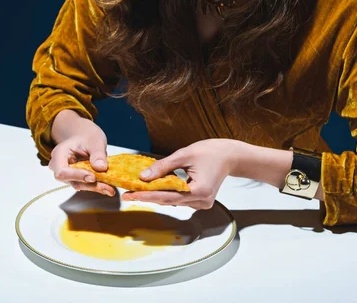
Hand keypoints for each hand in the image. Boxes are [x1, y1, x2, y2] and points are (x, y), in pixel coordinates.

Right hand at [48, 117, 115, 196]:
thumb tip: (100, 167)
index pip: (62, 171)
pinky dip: (97, 186)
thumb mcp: (95, 141)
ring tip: (110, 189)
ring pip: (80, 185)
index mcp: (59, 154)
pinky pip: (86, 184)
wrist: (85, 136)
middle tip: (107, 187)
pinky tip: (108, 187)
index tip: (92, 177)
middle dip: (90, 185)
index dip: (77, 176)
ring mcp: (68, 174)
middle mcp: (60, 167)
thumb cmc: (87, 136)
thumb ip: (97, 154)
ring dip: (95, 188)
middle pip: (72, 181)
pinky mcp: (78, 179)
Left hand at [122, 139, 244, 208]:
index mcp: (199, 191)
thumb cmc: (210, 152)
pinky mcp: (201, 201)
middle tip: (127, 194)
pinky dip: (167, 194)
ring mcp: (202, 204)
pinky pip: (179, 200)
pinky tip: (154, 189)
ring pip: (173, 202)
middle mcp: (202, 201)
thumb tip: (143, 177)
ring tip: (137, 191)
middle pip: (169, 201)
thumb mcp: (184, 155)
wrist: (229, 155)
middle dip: (147, 197)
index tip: (130, 195)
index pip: (167, 196)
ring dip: (156, 196)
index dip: (146, 195)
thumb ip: (163, 166)